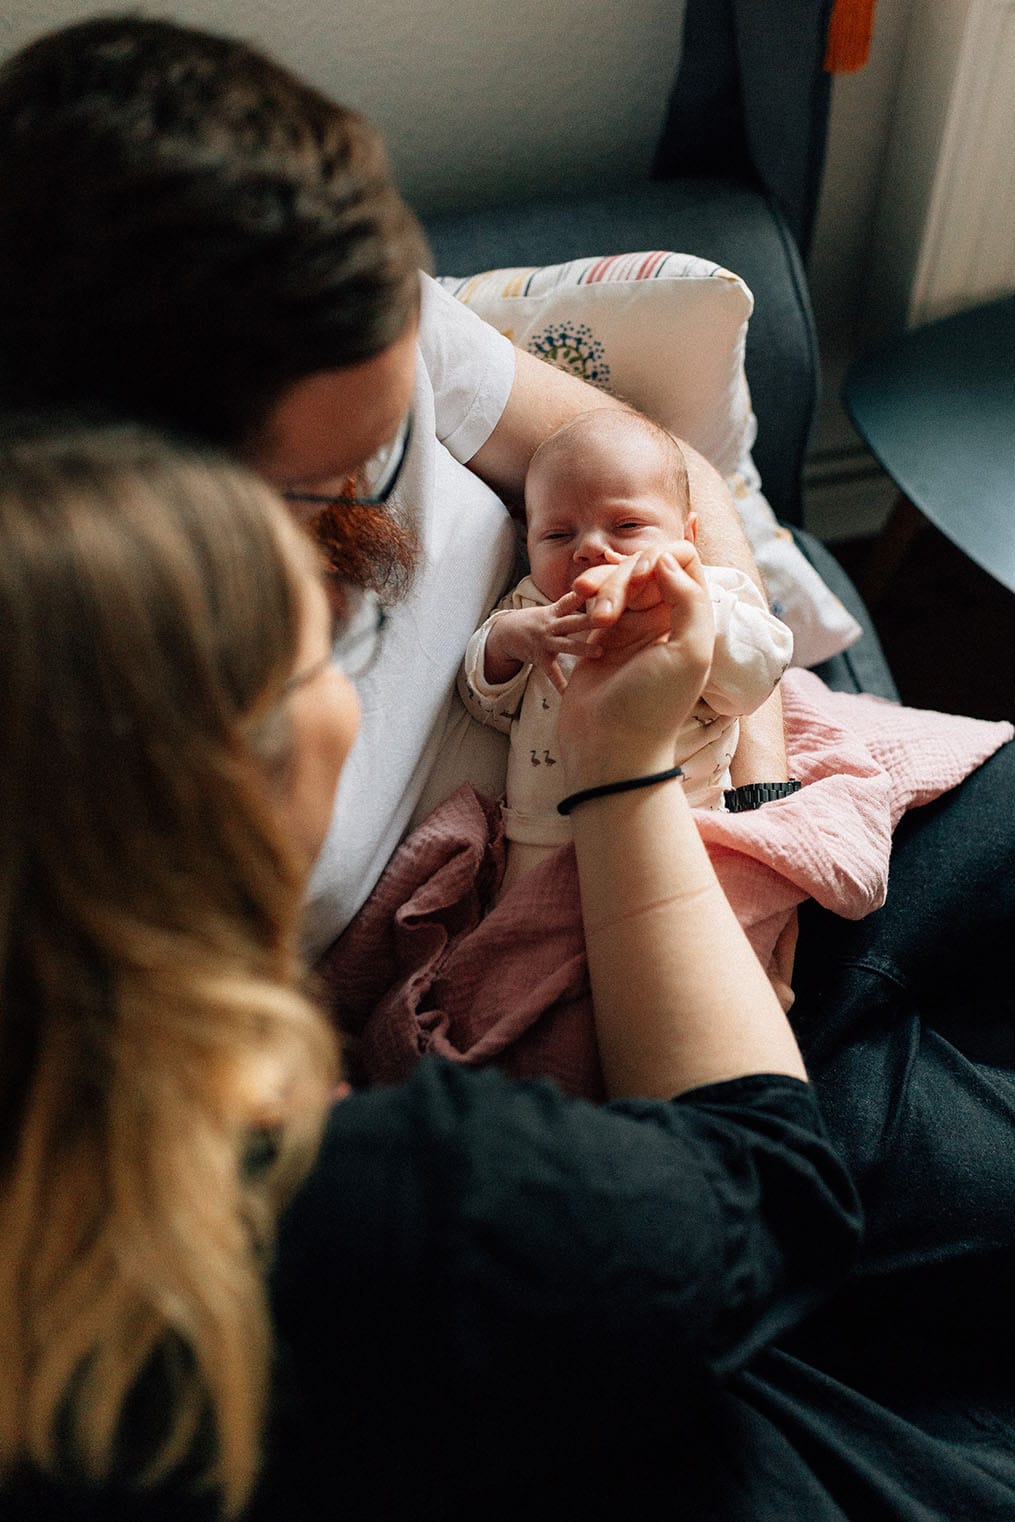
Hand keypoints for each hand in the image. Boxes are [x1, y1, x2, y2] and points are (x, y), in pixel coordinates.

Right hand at [484, 592, 599, 693]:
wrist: (506, 633)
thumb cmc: (538, 620)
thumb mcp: (553, 609)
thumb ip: (576, 605)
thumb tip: (603, 595)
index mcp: (556, 611)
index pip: (572, 599)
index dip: (585, 593)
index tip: (602, 588)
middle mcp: (551, 625)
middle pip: (573, 621)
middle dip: (591, 619)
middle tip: (608, 618)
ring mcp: (545, 643)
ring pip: (566, 645)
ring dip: (582, 648)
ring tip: (600, 652)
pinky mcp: (541, 659)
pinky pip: (552, 674)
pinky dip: (561, 685)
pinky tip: (570, 695)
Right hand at [557, 544, 714, 783]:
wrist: (608, 744)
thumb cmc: (652, 706)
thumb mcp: (688, 653)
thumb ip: (690, 600)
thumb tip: (666, 560)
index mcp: (692, 620)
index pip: (684, 560)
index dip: (662, 556)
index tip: (643, 578)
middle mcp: (665, 618)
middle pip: (646, 564)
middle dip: (623, 577)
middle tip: (607, 615)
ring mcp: (633, 626)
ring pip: (619, 578)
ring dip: (603, 588)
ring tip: (595, 621)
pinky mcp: (604, 635)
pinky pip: (598, 596)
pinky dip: (589, 596)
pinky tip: (581, 605)